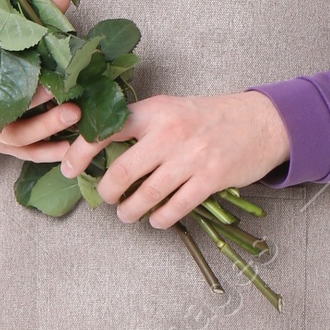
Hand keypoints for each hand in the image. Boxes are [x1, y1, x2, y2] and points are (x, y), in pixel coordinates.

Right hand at [0, 0, 83, 159]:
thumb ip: (28, 19)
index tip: (13, 61)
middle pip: (0, 107)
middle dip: (33, 99)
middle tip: (60, 88)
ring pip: (17, 136)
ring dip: (47, 127)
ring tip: (75, 114)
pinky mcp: (4, 149)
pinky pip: (27, 155)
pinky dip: (49, 152)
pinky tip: (72, 147)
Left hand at [56, 88, 289, 228]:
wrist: (261, 122)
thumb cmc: (210, 117)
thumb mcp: (172, 109)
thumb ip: (141, 126)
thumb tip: (102, 149)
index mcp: (154, 111)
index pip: (104, 129)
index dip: (79, 152)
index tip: (68, 168)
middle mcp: (169, 132)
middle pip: (121, 171)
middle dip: (108, 192)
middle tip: (107, 198)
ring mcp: (190, 157)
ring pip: (146, 195)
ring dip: (131, 211)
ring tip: (127, 214)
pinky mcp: (210, 179)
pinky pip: (175, 208)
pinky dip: (161, 219)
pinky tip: (156, 220)